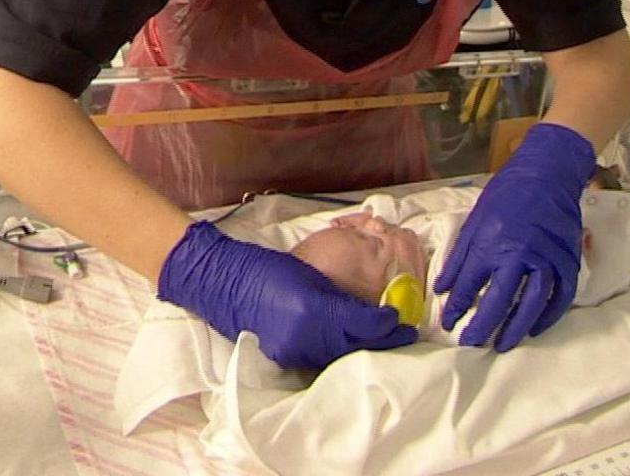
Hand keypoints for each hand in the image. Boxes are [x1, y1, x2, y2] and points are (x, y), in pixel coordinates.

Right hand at [158, 220, 416, 369]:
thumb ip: (339, 296)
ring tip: (384, 341)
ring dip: (363, 349)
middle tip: (404, 335)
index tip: (401, 319)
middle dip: (381, 341)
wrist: (224, 284)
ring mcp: (293, 351)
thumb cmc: (268, 270)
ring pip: (340, 356)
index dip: (385, 324)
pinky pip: (321, 358)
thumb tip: (372, 312)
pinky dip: (341, 353)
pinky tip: (352, 346)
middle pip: (354, 346)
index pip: (361, 326)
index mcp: (313, 312)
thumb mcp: (309, 274)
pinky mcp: (285, 356)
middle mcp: (304, 338)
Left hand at [434, 122, 595, 350]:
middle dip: (483, 326)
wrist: (548, 172)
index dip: (457, 307)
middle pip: (499, 301)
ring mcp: (547, 258)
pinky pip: (560, 295)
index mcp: (491, 243)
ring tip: (503, 344)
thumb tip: (443, 288)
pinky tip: (535, 327)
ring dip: (516, 328)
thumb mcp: (476, 221)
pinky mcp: (568, 259)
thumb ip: (460, 257)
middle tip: (472, 343)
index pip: (469, 285)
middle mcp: (519, 254)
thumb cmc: (507, 194)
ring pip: (531, 303)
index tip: (449, 323)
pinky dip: (549, 315)